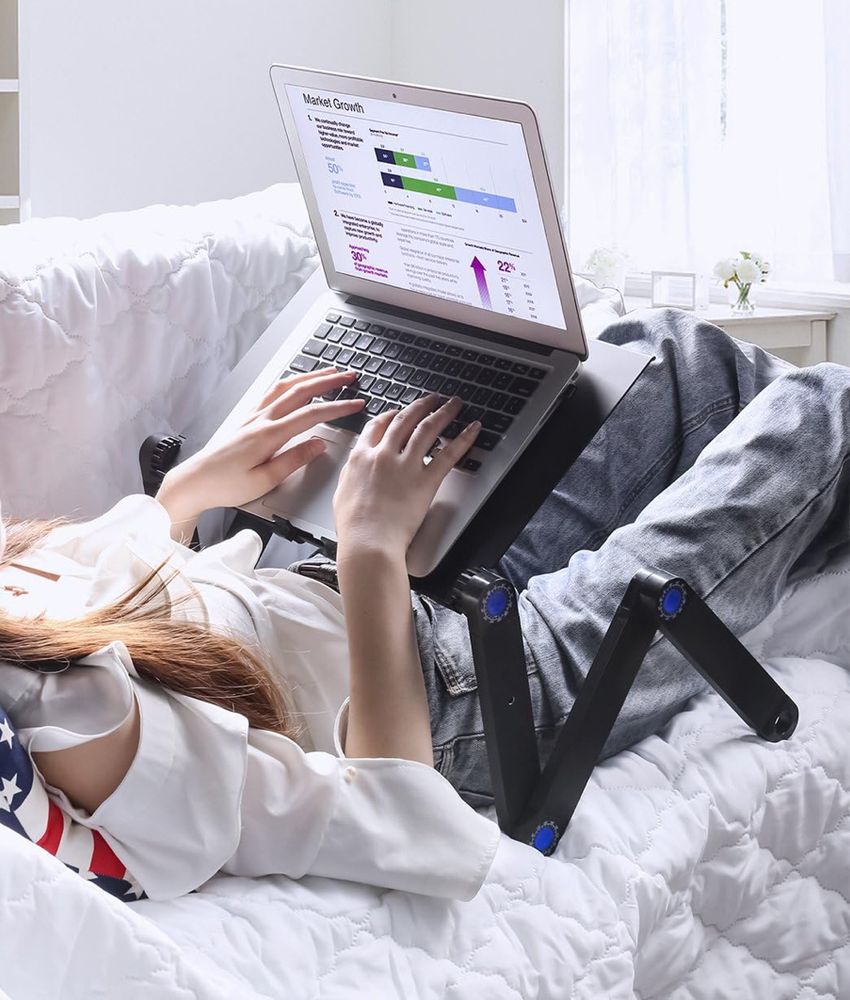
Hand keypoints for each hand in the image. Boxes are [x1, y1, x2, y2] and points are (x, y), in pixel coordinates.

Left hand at [158, 366, 365, 524]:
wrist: (196, 482)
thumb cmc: (226, 485)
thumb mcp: (265, 480)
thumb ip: (294, 460)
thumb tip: (318, 445)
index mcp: (269, 435)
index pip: (312, 415)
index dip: (338, 407)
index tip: (356, 404)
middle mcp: (261, 419)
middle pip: (300, 391)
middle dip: (328, 381)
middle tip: (349, 375)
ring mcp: (253, 416)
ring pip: (286, 387)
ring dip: (310, 377)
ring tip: (328, 372)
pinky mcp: (246, 419)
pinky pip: (272, 392)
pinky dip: (290, 383)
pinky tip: (295, 383)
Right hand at [333, 393, 480, 558]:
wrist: (368, 541)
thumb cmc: (354, 526)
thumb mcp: (343, 492)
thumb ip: (353, 473)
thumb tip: (357, 467)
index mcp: (361, 457)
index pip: (377, 426)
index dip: (391, 415)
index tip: (399, 412)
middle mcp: (383, 455)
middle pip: (404, 421)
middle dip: (420, 406)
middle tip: (432, 399)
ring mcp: (406, 466)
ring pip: (427, 429)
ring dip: (442, 413)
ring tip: (453, 404)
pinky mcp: (425, 481)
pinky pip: (448, 454)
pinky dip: (463, 439)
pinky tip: (472, 428)